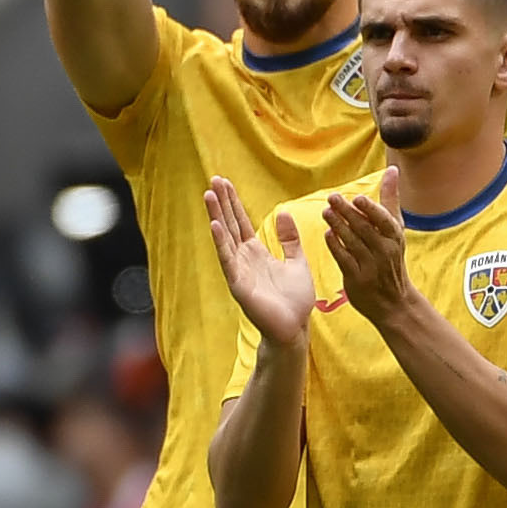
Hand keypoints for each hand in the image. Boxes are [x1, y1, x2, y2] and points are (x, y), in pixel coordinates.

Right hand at [204, 176, 312, 348]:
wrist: (295, 327)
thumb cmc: (295, 300)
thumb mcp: (296, 262)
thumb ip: (289, 239)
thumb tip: (284, 213)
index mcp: (256, 253)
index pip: (241, 222)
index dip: (233, 202)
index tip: (224, 182)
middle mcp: (244, 259)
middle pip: (230, 225)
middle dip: (222, 202)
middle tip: (213, 180)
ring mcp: (239, 271)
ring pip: (225, 238)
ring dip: (217, 216)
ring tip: (209, 195)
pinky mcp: (239, 284)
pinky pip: (228, 260)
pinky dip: (221, 243)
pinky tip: (215, 225)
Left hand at [317, 177, 413, 321]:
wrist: (393, 300)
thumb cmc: (391, 257)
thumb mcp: (395, 229)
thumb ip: (390, 199)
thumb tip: (392, 169)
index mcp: (394, 237)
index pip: (384, 221)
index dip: (370, 210)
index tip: (357, 199)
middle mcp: (385, 251)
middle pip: (364, 229)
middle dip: (347, 213)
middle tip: (332, 198)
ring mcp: (371, 266)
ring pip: (352, 242)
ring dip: (338, 226)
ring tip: (326, 213)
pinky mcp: (357, 279)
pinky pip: (344, 259)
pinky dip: (336, 246)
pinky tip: (327, 234)